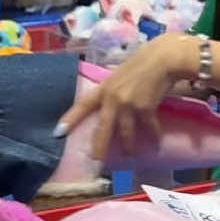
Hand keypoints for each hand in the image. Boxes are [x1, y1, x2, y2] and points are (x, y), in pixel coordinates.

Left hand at [55, 31, 194, 161]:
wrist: (162, 59)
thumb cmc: (142, 63)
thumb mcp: (119, 74)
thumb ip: (113, 89)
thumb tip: (110, 102)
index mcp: (104, 88)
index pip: (83, 105)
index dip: (70, 119)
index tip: (58, 133)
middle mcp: (113, 98)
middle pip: (103, 127)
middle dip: (99, 146)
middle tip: (95, 161)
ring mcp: (128, 105)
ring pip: (125, 132)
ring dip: (128, 146)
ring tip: (129, 156)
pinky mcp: (145, 109)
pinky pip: (149, 128)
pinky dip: (154, 137)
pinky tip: (156, 144)